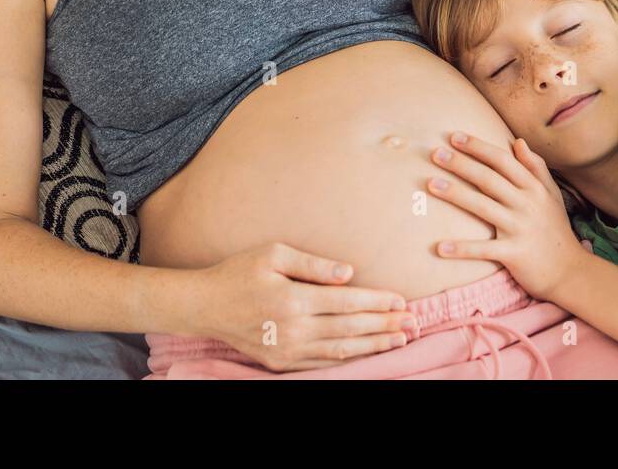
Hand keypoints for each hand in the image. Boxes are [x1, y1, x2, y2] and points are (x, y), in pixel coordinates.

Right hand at [185, 242, 413, 371]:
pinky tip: (366, 351)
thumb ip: (313, 264)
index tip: (401, 301)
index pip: (347, 302)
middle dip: (385, 325)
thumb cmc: (239, 272)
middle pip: (350, 327)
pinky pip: (323, 363)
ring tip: (399, 340)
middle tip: (413, 323)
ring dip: (373, 345)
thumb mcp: (274, 254)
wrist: (204, 306)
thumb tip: (349, 272)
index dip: (377, 302)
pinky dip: (348, 358)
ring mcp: (288, 350)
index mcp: (294, 299)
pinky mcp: (281, 362)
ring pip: (341, 349)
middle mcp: (294, 329)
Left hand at [428, 131, 584, 302]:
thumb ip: (536, 167)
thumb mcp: (551, 194)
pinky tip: (440, 248)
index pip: (502, 160)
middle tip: (435, 154)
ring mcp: (520, 228)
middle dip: (461, 164)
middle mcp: (526, 204)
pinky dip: (462, 249)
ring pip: (483, 206)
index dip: (478, 147)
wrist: (569, 271)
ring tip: (431, 185)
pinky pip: (484, 250)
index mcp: (533, 187)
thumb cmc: (555, 228)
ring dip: (456, 195)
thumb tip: (518, 141)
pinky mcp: (514, 254)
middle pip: (488, 179)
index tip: (454, 137)